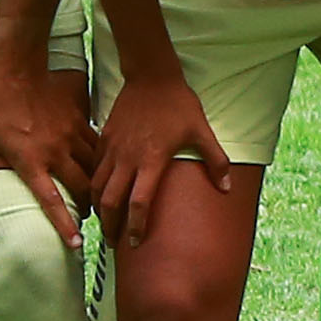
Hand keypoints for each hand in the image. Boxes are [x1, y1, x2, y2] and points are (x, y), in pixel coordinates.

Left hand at [0, 55, 97, 247]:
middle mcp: (55, 151)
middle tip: (85, 219)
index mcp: (29, 160)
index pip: (51, 200)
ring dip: (94, 184)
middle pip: (82, 188)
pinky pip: (95, 146)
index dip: (64, 225)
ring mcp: (70, 135)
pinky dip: (97, 160)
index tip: (75, 244)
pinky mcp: (78, 120)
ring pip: (93, 168)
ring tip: (93, 196)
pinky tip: (96, 166)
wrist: (17, 66)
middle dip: (87, 206)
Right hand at [86, 65, 236, 251]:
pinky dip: (93, 186)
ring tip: (103, 223)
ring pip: (96, 187)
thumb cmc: (178, 105)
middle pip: (110, 201)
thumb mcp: (202, 131)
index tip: (136, 242)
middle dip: (110, 226)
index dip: (136, 226)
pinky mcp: (103, 139)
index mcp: (152, 161)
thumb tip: (227, 188)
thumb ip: (215, 161)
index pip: (139, 203)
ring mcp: (112, 149)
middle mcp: (127, 159)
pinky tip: (99, 194)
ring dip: (98, 208)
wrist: (151, 77)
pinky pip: (94, 169)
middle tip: (112, 242)